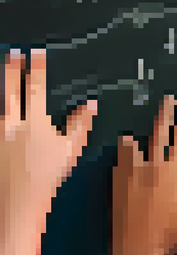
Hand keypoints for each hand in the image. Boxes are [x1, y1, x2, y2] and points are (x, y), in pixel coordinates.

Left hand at [0, 51, 95, 254]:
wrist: (19, 201)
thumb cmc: (47, 177)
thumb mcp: (70, 151)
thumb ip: (79, 126)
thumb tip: (91, 105)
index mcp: (35, 123)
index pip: (35, 88)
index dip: (36, 68)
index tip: (36, 53)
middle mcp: (12, 123)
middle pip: (10, 89)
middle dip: (12, 68)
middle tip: (12, 53)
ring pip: (0, 103)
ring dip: (3, 87)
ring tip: (4, 73)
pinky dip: (0, 111)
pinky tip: (2, 108)